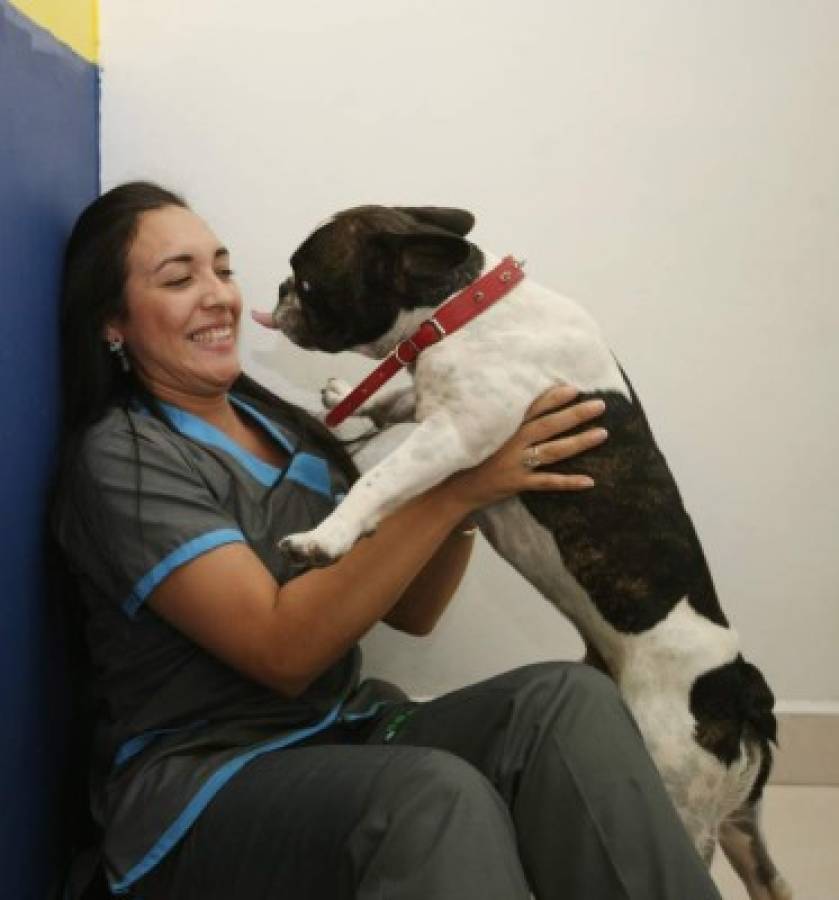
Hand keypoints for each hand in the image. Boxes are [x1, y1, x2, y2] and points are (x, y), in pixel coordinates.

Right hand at [444, 385, 606, 510]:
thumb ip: (500, 420)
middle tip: (600, 405)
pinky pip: (547, 482)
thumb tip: (522, 406)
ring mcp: (516, 463)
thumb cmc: (466, 456)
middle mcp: (512, 442)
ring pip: (554, 451)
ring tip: (602, 434)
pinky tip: (590, 481)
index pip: (533, 407)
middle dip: (576, 414)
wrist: (450, 487)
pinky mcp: (517, 483)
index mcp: (504, 426)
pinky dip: (569, 482)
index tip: (574, 388)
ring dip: (579, 442)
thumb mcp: (480, 432)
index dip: (554, 397)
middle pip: (550, 425)